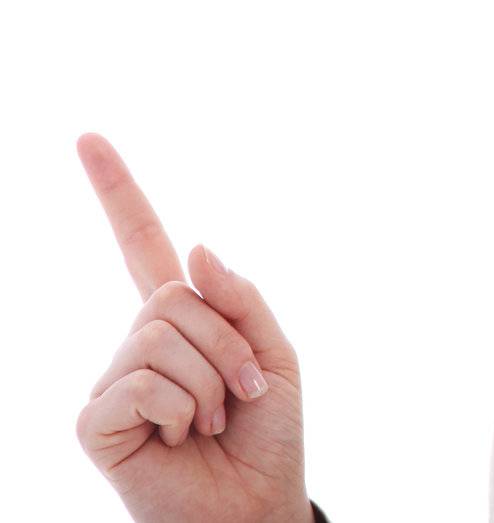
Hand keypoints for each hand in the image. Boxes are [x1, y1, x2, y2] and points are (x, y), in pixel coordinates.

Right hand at [75, 133, 312, 522]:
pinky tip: (178, 438)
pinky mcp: (95, 422)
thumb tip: (194, 248)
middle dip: (227, 343)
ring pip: (158, 337)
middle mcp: (138, 342)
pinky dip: (177, 409)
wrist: (257, 504)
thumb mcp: (276, 354)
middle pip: (172, 298)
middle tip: (241, 393)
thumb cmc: (268, 435)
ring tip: (211, 421)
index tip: (88, 137)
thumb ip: (240, 298)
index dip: (117, 191)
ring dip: (208, 382)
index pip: (142, 244)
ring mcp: (113, 381)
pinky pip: (139, 383)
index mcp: (182, 319)